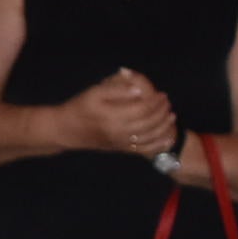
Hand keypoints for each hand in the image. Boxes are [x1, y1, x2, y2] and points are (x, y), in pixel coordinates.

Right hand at [60, 70, 176, 157]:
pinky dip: (158, 144)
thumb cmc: (79, 108)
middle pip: (149, 122)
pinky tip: (166, 138)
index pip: (142, 109)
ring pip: (149, 137)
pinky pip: (143, 149)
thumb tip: (139, 89)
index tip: (162, 94)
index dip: (155, 102)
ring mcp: (121, 142)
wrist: (66, 130)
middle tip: (167, 102)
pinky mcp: (121, 149)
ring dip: (163, 127)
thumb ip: (117, 89)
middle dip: (161, 112)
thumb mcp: (94, 92)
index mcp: (113, 116)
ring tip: (170, 116)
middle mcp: (119, 131)